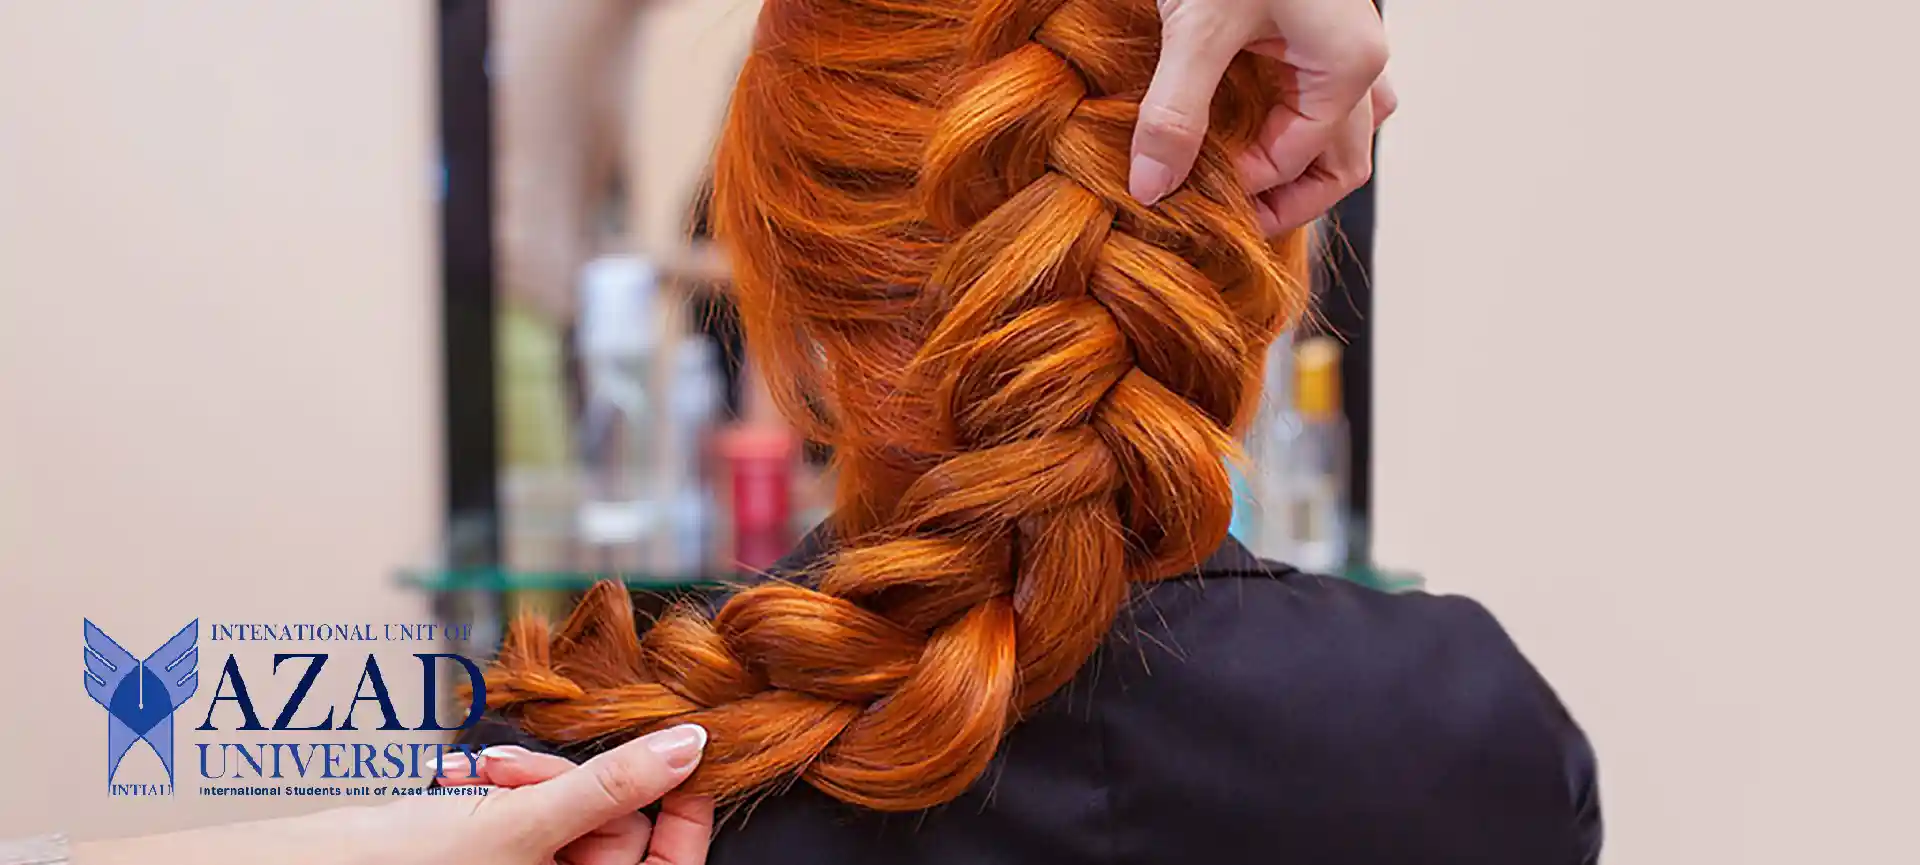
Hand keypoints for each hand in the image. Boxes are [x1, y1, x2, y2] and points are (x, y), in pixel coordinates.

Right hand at [74, 724, 713, 864]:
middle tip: (517, 772)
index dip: (680, 807)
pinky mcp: (496, 856)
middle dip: (572, 784)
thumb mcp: (519, 824)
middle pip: (617, 829)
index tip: (680, 751)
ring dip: (530, 779)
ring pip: (571, 810)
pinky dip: (504, 788)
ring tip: (477, 778)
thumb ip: (609, 785)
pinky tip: (462, 782)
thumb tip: (689, 748)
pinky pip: (531, 812)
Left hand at [1131, 0, 1393, 233]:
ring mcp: (1345, 44)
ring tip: (1228, 178)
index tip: (1182, 201)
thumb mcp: (1197, 29)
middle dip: (1280, 196)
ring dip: (1292, 162)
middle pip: (1339, 164)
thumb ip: (1175, 113)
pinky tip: (1234, 124)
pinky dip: (1283, 121)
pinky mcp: (1318, 29)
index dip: (1243, 193)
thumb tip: (1152, 191)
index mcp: (1349, 66)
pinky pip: (1316, 95)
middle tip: (1214, 215)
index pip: (1301, 165)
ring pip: (1339, 131)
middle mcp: (1363, 60)